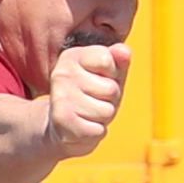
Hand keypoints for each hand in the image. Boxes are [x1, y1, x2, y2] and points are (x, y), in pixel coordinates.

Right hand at [45, 37, 128, 160]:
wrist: (61, 126)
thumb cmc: (90, 95)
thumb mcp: (108, 74)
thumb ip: (118, 60)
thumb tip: (124, 51)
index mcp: (72, 56)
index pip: (107, 60)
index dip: (112, 73)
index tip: (100, 78)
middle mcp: (61, 74)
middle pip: (110, 89)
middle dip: (110, 98)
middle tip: (95, 99)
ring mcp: (60, 97)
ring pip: (106, 111)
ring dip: (103, 116)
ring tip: (89, 112)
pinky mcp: (62, 121)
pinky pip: (98, 129)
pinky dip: (95, 131)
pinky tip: (83, 125)